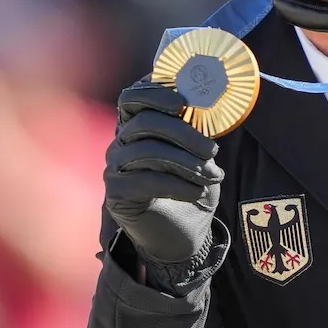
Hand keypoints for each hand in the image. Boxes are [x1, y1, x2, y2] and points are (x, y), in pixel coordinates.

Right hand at [104, 83, 222, 266]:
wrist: (183, 235)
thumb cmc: (191, 187)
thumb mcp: (200, 155)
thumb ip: (197, 130)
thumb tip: (209, 106)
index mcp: (138, 126)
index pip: (133, 97)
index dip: (154, 92)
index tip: (183, 101)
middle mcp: (121, 142)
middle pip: (146, 122)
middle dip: (184, 133)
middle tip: (212, 150)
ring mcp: (115, 167)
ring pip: (148, 150)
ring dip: (186, 162)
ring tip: (212, 176)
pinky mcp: (116, 194)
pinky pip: (145, 181)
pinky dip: (177, 185)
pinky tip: (196, 192)